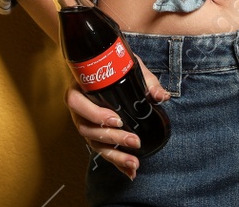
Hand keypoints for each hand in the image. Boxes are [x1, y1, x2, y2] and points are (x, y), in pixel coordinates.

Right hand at [66, 56, 170, 179]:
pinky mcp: (94, 136)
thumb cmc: (113, 67)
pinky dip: (117, 162)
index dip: (94, 113)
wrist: (105, 69)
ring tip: (134, 162)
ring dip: (114, 155)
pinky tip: (130, 171)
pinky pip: (103, 151)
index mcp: (79, 88)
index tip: (117, 119)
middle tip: (134, 141)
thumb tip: (162, 96)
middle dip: (112, 138)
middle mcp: (78, 110)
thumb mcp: (129, 67)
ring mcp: (85, 125)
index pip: (76, 102)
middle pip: (87, 129)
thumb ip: (147, 81)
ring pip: (94, 144)